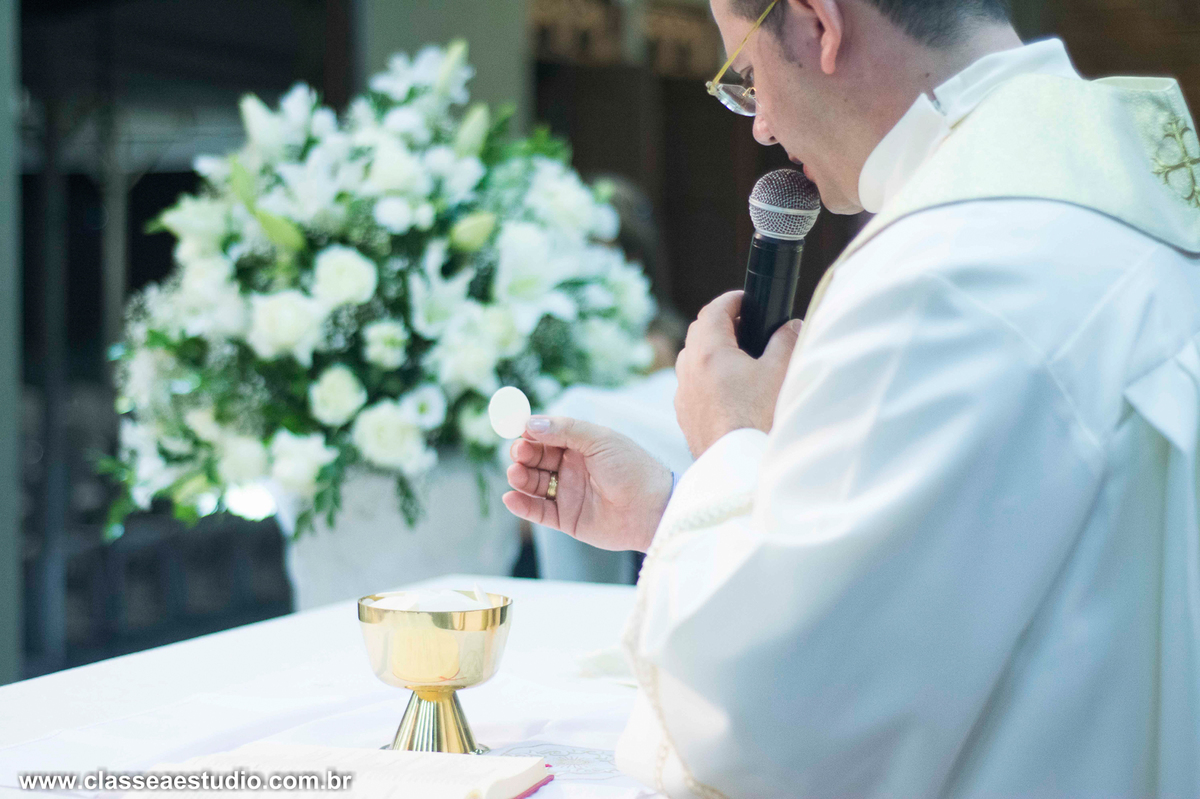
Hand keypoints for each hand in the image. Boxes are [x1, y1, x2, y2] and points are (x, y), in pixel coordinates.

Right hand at [502, 417, 671, 552]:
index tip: (516, 429)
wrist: (653, 509)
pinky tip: (511, 498)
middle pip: (536, 459)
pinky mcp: (567, 519)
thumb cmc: (632, 469)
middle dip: (523, 455)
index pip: (547, 436)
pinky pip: (538, 512)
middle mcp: (572, 468)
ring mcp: (568, 494)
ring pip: (533, 484)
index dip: (531, 433)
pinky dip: (522, 505)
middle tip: (519, 453)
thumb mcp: (600, 440)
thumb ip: (565, 430)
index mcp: (581, 445)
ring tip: (516, 474)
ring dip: (520, 478)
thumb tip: (530, 423)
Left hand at [675, 290, 801, 457]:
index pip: (713, 311)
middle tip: (745, 325)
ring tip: (736, 357)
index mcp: (709, 352)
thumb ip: (785, 341)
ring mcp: (683, 395)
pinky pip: (690, 386)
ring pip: (690, 360)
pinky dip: (704, 377)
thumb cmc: (760, 418)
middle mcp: (688, 370)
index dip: (731, 300)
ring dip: (709, 351)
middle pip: (698, 333)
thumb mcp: (779, 372)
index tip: (746, 299)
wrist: (740, 464)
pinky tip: (726, 389)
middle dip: (720, 323)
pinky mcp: (684, 416)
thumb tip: (789, 326)